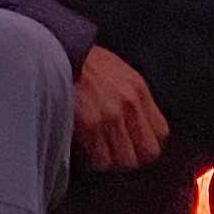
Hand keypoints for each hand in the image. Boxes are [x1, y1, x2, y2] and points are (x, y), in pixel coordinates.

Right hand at [71, 43, 171, 173]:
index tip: (135, 148)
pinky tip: (83, 151)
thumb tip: (135, 126)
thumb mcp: (116, 72)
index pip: (160, 133)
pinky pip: (100, 160)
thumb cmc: (80, 64)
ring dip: (110, 161)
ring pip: (123, 161)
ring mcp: (110, 115)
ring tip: (97, 153)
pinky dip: (92, 161)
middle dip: (132, 158)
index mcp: (138, 89)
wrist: (53, 52)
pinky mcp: (89, 124)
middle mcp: (129, 103)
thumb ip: (130, 97)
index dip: (147, 146)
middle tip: (115, 155)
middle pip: (147, 153)